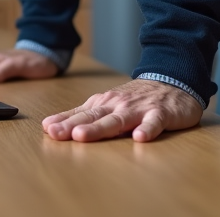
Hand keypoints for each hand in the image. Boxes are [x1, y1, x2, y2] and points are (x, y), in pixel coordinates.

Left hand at [42, 79, 202, 142]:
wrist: (172, 81)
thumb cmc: (136, 98)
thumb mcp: (108, 104)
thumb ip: (84, 115)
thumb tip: (52, 126)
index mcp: (104, 103)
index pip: (80, 113)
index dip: (63, 121)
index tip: (47, 129)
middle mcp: (118, 104)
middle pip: (94, 116)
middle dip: (74, 125)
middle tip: (56, 133)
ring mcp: (139, 109)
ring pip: (118, 120)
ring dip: (100, 127)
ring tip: (83, 135)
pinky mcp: (161, 114)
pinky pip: (154, 123)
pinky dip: (147, 129)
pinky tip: (140, 137)